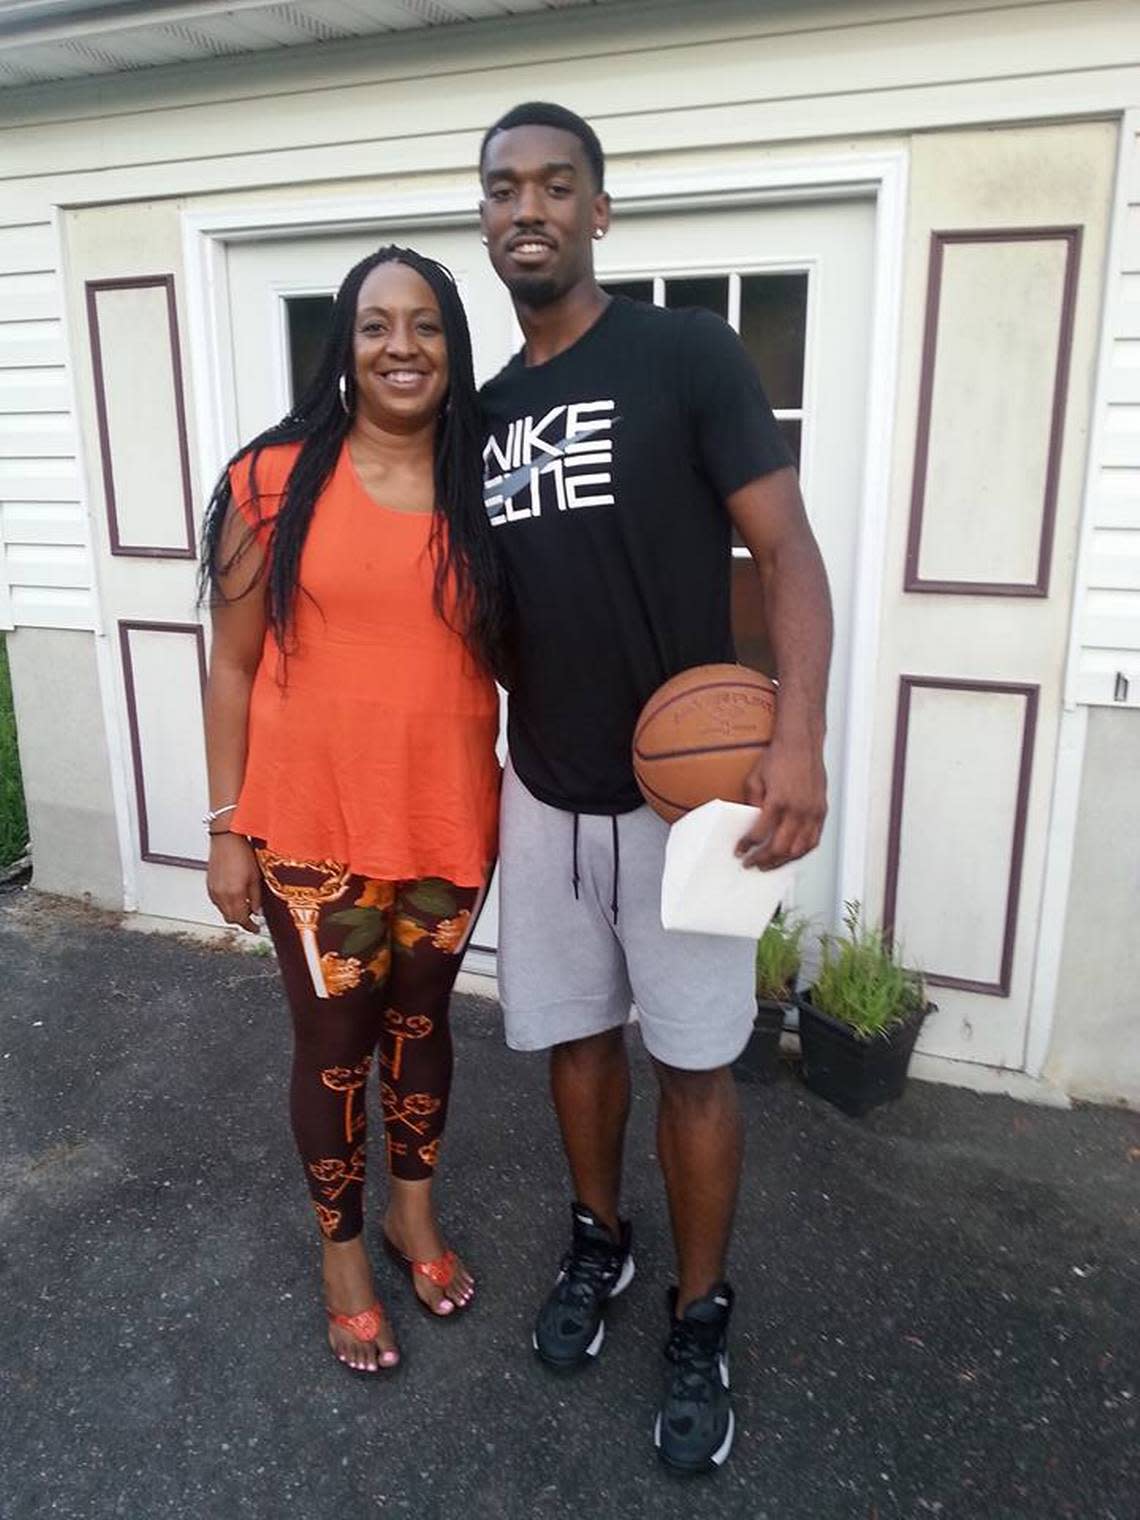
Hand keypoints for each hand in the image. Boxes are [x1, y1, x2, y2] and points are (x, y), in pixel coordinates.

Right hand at [207, 833, 262, 931]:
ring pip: (223, 911)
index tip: (256, 929)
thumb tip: (257, 912)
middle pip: (230, 918)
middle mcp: (220, 895)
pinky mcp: (209, 885)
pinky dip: (226, 904)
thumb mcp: (255, 877)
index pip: (241, 919)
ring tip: (245, 904)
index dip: (249, 926)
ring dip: (234, 912)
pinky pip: (217, 902)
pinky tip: (235, 896)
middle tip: (253, 916)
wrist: (226, 838)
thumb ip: (256, 897)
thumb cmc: (242, 853)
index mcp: (234, 894)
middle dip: (242, 920)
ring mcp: (213, 890)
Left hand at [736, 734, 826, 869]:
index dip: (748, 846)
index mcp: (778, 801)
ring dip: (782, 861)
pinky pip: (813, 840)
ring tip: (769, 865)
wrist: (802, 743)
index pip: (760, 834)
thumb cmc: (778, 757)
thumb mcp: (755, 778)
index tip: (740, 852)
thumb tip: (749, 824)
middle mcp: (798, 809)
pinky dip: (801, 852)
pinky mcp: (821, 811)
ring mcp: (812, 812)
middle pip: (780, 847)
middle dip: (763, 859)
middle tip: (751, 864)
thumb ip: (751, 803)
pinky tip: (790, 855)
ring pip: (799, 849)